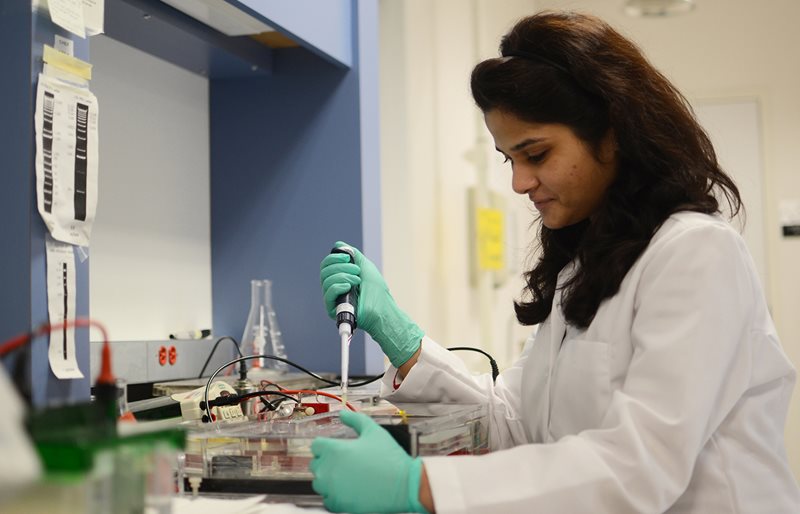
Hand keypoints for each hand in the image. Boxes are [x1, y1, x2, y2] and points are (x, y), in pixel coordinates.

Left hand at [310, 410, 427, 513]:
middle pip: (315, 464)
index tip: (335, 449)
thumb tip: (342, 414)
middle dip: (327, 462)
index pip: (316, 446)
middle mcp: (329, 470)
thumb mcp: (374, 431)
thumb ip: (355, 419)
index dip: (326, 445)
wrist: (404, 484)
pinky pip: (327, 500)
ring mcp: (332, 489)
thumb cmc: (390, 459)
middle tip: (344, 463)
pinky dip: (334, 496)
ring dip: (328, 480)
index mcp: (334, 450)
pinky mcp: (339, 504)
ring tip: (347, 477)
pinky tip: (348, 490)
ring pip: (319, 483)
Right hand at [320, 241, 423, 367]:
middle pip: (324, 271)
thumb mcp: (365, 266)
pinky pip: (328, 293)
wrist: (383, 308)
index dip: (334, 258)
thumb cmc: (376, 290)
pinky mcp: (333, 309)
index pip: (326, 265)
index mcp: (339, 278)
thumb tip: (338, 244)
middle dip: (341, 267)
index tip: (347, 257)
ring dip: (343, 276)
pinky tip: (349, 287)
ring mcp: (333, 299)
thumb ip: (352, 255)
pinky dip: (338, 286)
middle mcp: (333, 288)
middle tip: (357, 270)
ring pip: (326, 280)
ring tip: (358, 280)